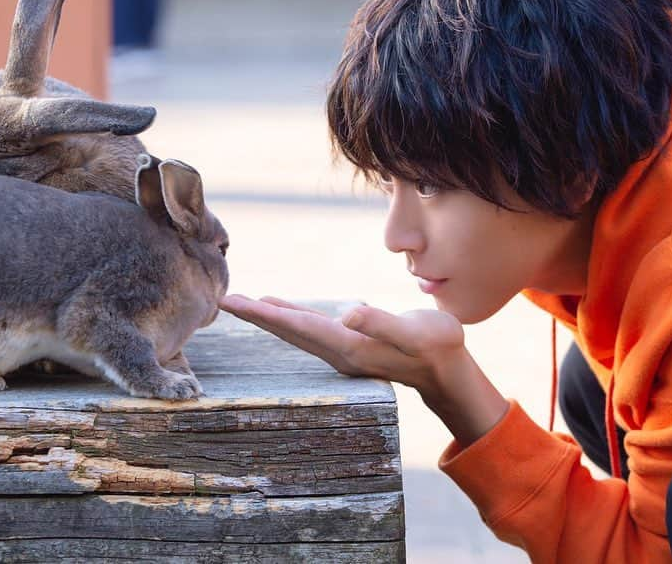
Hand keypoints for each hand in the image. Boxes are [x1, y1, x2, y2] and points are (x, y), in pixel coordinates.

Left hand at [219, 294, 508, 445]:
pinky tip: (280, 309)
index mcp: (348, 345)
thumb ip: (381, 323)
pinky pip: (308, 329)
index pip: (296, 327)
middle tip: (223, 302)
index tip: (234, 303)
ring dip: (267, 318)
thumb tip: (348, 313)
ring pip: (295, 331)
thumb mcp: (416, 332)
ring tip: (242, 304)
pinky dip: (288, 317)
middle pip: (287, 331)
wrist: (448, 370)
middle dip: (254, 316)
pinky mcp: (348, 344)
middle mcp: (338, 351)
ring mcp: (341, 350)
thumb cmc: (437, 346)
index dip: (264, 313)